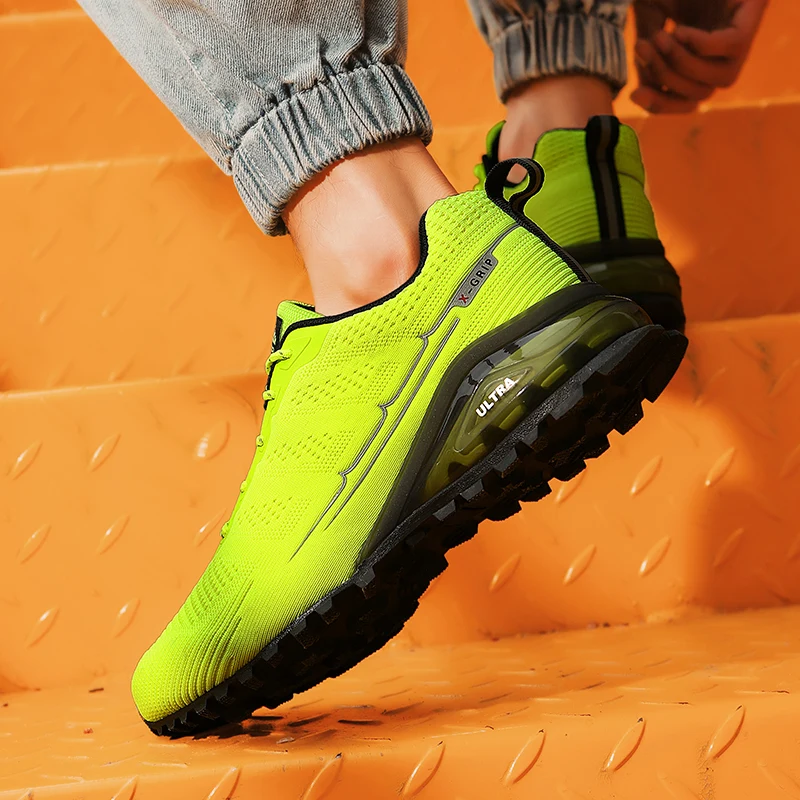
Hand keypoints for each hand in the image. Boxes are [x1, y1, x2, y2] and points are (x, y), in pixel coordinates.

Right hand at [631, 0, 767, 113]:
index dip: (661, 104)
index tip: (634, 94)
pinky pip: (730, 48)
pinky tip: (681, 29)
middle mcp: (722, 58)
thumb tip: (642, 89)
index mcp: (700, 61)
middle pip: (696, 96)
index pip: (686, 100)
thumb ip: (648, 55)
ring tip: (658, 37)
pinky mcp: (750, 23)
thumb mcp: (651, 19)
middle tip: (641, 47)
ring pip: (713, 82)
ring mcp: (737, 44)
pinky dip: (701, 44)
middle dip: (663, 76)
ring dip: (679, 64)